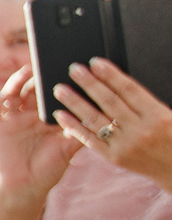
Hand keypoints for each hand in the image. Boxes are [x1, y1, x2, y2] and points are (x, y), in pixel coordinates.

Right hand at [0, 65, 74, 199]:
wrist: (25, 188)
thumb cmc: (49, 169)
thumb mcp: (69, 148)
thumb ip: (81, 130)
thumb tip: (102, 112)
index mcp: (48, 116)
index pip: (53, 92)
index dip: (59, 80)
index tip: (70, 68)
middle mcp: (29, 114)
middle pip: (32, 87)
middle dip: (39, 75)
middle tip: (49, 64)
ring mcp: (12, 118)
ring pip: (12, 92)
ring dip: (17, 80)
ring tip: (27, 71)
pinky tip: (1, 97)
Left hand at [57, 58, 171, 190]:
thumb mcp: (167, 115)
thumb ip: (145, 101)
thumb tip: (116, 80)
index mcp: (157, 116)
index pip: (129, 89)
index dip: (111, 74)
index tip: (95, 62)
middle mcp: (140, 130)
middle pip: (109, 101)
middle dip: (89, 83)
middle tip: (72, 69)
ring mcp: (125, 145)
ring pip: (95, 119)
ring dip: (74, 102)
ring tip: (59, 89)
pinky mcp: (113, 157)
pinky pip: (89, 139)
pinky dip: (73, 126)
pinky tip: (60, 114)